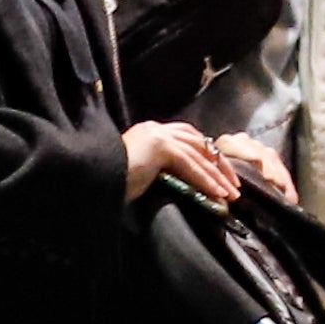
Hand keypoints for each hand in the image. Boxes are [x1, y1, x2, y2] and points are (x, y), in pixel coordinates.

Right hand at [123, 120, 251, 204]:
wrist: (90, 180)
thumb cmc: (111, 183)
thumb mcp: (143, 172)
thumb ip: (162, 169)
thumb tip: (187, 183)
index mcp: (151, 132)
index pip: (188, 138)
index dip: (208, 155)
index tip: (221, 173)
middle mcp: (156, 129)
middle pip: (200, 142)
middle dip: (219, 164)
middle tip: (234, 184)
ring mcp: (158, 135)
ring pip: (199, 155)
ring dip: (217, 176)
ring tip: (231, 195)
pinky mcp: (160, 147)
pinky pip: (191, 165)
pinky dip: (206, 180)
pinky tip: (218, 194)